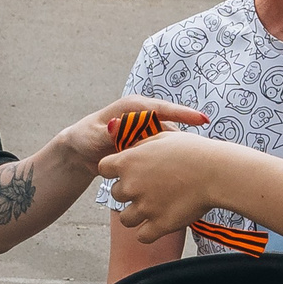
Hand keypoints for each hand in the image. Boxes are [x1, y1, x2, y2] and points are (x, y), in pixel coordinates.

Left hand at [49, 96, 208, 175]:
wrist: (81, 150)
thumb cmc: (86, 138)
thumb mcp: (94, 135)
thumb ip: (107, 132)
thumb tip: (116, 127)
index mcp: (134, 107)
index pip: (161, 109)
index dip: (182, 114)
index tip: (202, 120)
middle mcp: (144, 118)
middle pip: (170, 128)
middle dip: (184, 140)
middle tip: (200, 152)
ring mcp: (146, 134)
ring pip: (167, 144)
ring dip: (177, 155)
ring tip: (192, 167)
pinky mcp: (146, 149)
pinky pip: (160, 155)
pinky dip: (167, 164)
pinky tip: (179, 176)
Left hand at [98, 128, 252, 233]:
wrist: (217, 172)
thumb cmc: (194, 151)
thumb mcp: (163, 137)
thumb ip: (141, 143)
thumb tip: (130, 148)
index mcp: (128, 161)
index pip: (103, 168)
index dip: (115, 170)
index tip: (129, 170)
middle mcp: (131, 185)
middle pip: (115, 194)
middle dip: (129, 192)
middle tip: (150, 188)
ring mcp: (144, 208)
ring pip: (125, 219)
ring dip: (136, 215)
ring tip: (155, 208)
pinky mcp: (158, 226)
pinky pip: (141, 237)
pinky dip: (149, 232)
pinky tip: (160, 223)